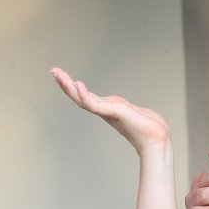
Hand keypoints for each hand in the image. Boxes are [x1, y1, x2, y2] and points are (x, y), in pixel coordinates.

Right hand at [50, 67, 169, 153]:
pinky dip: (85, 95)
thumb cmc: (147, 127)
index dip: (72, 86)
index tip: (60, 75)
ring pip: (83, 99)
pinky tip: (78, 85)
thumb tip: (119, 106)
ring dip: (69, 87)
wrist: (156, 138)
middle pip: (79, 96)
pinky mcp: (113, 112)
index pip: (84, 96)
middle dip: (65, 84)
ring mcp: (107, 111)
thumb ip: (121, 107)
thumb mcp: (130, 111)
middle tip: (52, 71)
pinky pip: (95, 104)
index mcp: (106, 108)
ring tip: (58, 75)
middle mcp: (104, 110)